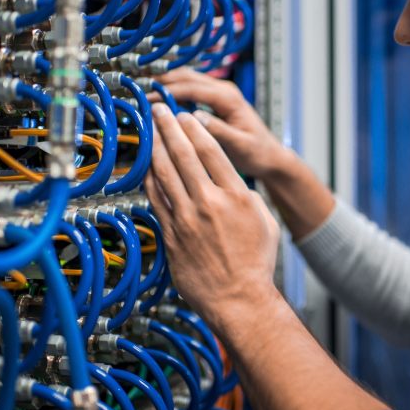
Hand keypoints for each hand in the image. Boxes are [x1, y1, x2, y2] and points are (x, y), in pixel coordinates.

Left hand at [145, 103, 280, 326]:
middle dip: (169, 127)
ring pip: (165, 173)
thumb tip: (232, 183)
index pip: (212, 150)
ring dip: (155, 147)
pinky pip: (155, 198)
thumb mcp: (264, 221)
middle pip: (184, 154)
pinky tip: (146, 165)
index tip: (186, 116)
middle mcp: (209, 202)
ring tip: (149, 130)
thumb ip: (246, 196)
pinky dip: (149, 178)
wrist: (239, 299)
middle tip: (160, 111)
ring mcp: (187, 218)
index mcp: (236, 195)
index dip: (195, 129)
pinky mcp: (171, 234)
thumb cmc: (255, 264)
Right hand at [149, 68, 287, 178]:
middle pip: (187, 77)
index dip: (167, 91)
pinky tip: (159, 101)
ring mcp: (220, 93)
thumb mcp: (240, 145)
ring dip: (166, 84)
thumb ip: (219, 131)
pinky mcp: (216, 101)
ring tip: (143, 93)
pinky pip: (190, 90)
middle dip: (162, 82)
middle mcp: (224, 90)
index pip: (192, 88)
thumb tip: (195, 118)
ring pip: (187, 80)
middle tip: (138, 91)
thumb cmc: (258, 152)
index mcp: (229, 98)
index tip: (148, 99)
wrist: (270, 155)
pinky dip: (174, 91)